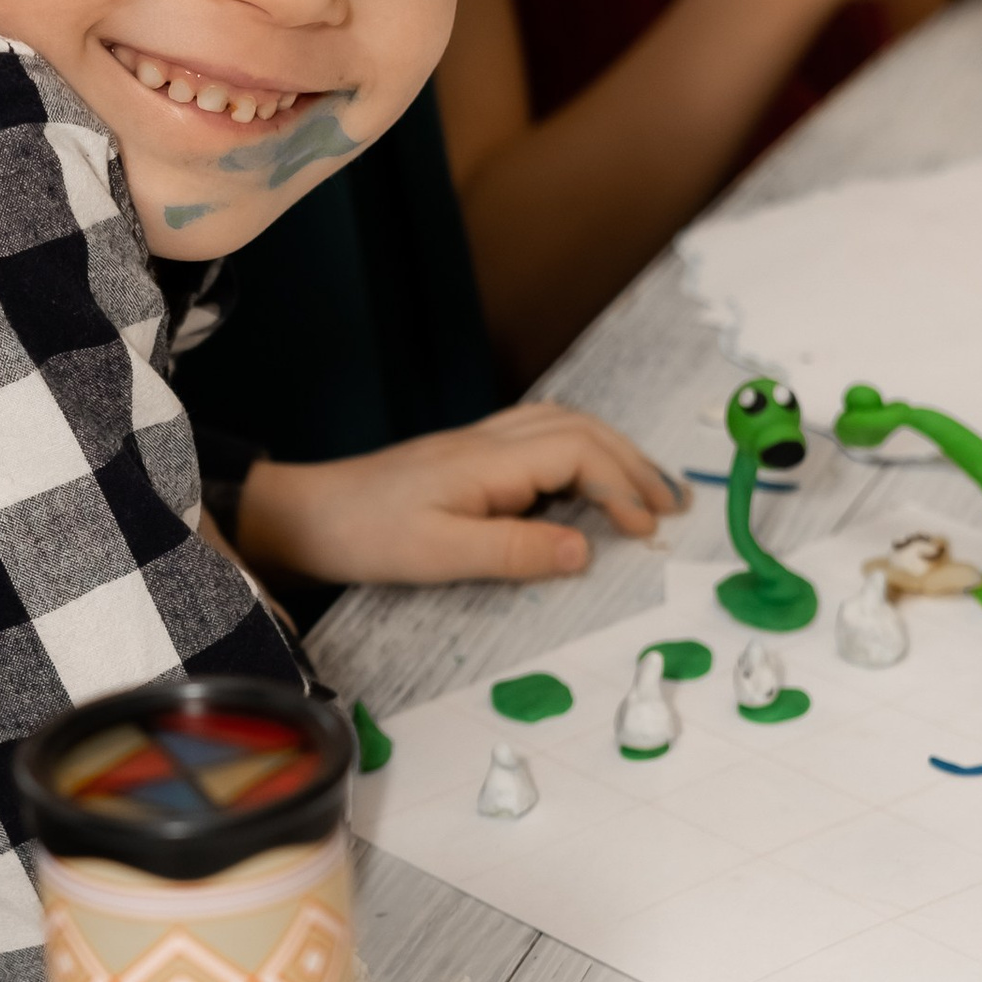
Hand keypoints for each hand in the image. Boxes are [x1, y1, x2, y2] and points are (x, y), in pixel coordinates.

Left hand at [232, 406, 678, 588]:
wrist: (307, 515)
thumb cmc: (367, 536)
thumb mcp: (440, 555)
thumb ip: (514, 552)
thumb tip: (585, 551)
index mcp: (489, 460)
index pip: (579, 453)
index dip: (621, 488)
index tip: (646, 531)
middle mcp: (489, 439)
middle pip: (582, 429)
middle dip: (634, 464)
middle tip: (674, 507)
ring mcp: (478, 442)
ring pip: (565, 426)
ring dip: (613, 453)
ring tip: (648, 492)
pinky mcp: (467, 455)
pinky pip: (541, 436)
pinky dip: (581, 452)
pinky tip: (589, 479)